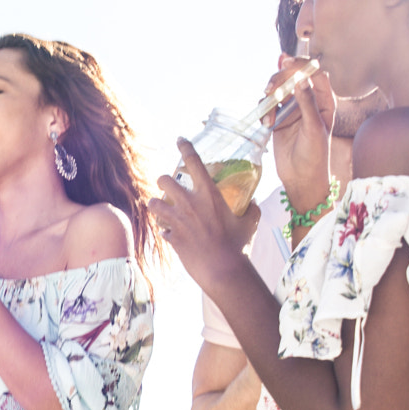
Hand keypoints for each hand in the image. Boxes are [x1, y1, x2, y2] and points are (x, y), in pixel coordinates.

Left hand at [150, 140, 259, 289]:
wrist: (221, 269)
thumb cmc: (236, 244)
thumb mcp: (249, 223)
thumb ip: (251, 210)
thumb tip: (254, 203)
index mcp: (208, 194)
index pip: (194, 161)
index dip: (184, 147)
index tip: (180, 140)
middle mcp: (189, 203)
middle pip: (163, 180)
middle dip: (163, 181)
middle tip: (167, 186)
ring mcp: (177, 220)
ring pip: (153, 204)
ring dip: (156, 205)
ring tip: (160, 209)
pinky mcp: (171, 237)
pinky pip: (162, 230)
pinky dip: (166, 232)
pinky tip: (171, 235)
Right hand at [267, 55, 333, 223]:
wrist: (302, 180)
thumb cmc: (315, 156)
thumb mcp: (314, 129)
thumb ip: (307, 102)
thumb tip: (302, 79)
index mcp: (324, 101)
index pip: (314, 73)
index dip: (301, 65)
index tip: (287, 63)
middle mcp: (308, 101)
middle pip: (292, 77)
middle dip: (279, 81)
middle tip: (270, 91)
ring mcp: (293, 109)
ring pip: (278, 89)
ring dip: (269, 97)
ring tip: (268, 115)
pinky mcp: (279, 118)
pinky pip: (268, 105)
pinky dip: (264, 110)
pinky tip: (266, 123)